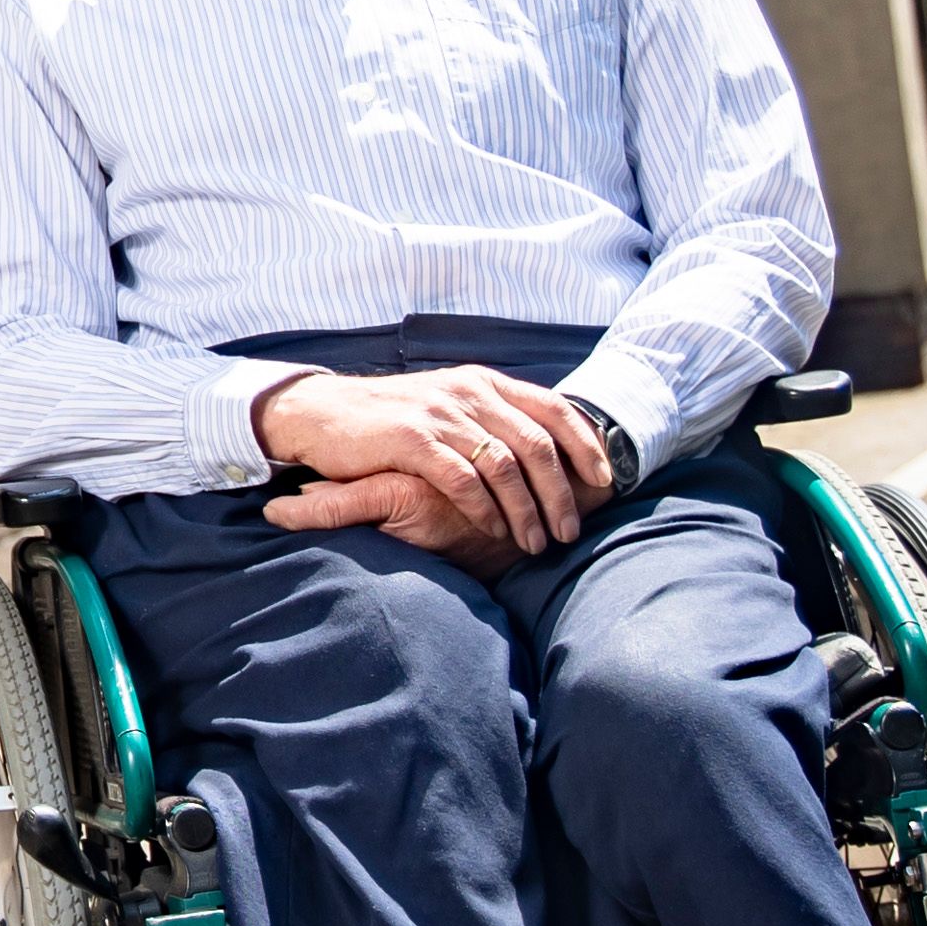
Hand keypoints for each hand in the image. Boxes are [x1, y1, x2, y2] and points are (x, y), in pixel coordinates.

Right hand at [253, 366, 614, 558]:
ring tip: (535, 543)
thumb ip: (491, 420)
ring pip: (504, 465)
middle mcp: (469, 392)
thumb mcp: (449, 407)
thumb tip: (545, 453)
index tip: (605, 482)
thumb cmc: (391, 421)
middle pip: (536, 444)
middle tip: (569, 531)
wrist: (321, 413)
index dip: (586, 445)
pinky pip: (462, 478)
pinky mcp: (411, 438)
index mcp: (484, 382)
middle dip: (561, 493)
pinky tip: (494, 532)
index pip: (554, 409)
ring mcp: (440, 413)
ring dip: (526, 510)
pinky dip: (485, 509)